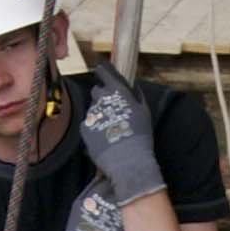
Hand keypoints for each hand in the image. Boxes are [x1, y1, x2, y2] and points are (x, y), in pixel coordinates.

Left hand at [78, 68, 169, 209]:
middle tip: (112, 110)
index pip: (104, 73)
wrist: (127, 160)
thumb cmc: (140, 135)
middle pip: (96, 91)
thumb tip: (133, 87)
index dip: (103, 71)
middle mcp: (101, 99)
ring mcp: (91, 113)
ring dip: (99, 115)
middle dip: (102, 97)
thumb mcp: (144, 112)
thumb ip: (137, 96)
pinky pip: (88, 124)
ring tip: (110, 129)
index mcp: (117, 92)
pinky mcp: (84, 127)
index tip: (101, 70)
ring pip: (93, 109)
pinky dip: (94, 128)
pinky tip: (104, 138)